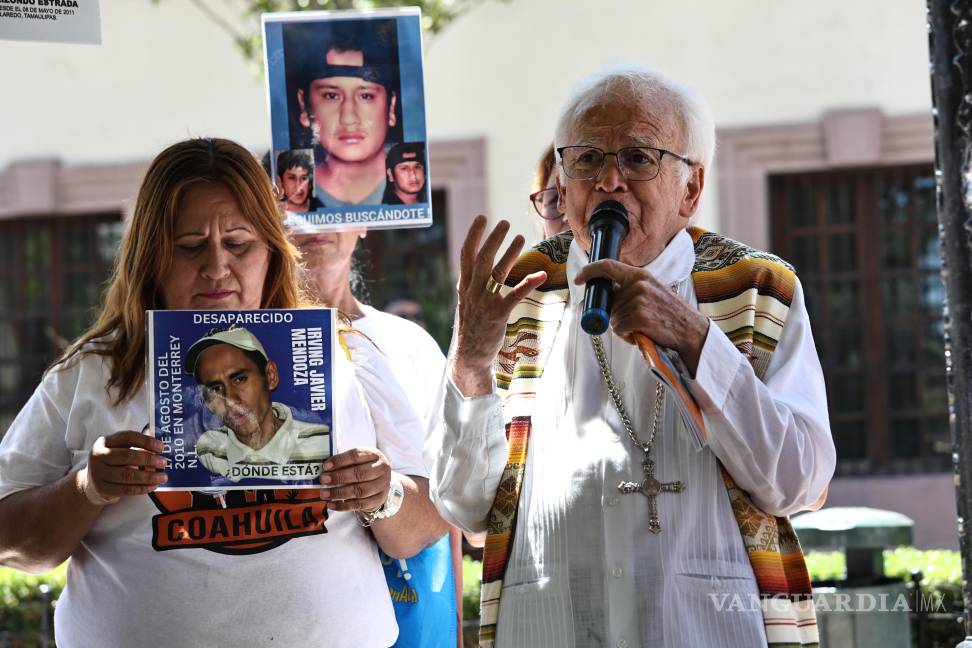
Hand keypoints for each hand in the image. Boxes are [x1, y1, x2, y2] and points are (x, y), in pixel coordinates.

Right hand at [80, 431, 167, 505]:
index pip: (128, 437)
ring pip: (128, 475)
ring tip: (162, 477)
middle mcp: (98, 456)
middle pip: (128, 456)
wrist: (92, 482)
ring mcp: (98, 473)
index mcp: (105, 441)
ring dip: (149, 477)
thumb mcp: (120, 449)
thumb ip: (136, 447)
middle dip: (149, 460)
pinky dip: (142, 488)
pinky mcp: (103, 489)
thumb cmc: (113, 461)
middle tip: (164, 463)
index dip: (146, 441)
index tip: (161, 447)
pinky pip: (126, 490)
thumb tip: (159, 451)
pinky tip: (153, 486)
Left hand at [319, 447, 391, 512]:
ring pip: (359, 490)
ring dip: (339, 493)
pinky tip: (331, 505)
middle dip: (338, 477)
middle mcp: (381, 469)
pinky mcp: (378, 499)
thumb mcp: (358, 460)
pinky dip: (343, 506)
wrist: (380, 483)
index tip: (325, 466)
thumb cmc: (364, 468)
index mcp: (374, 454)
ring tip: (324, 494)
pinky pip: (359, 504)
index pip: (356, 456)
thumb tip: (325, 469)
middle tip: (323, 480)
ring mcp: (382, 485)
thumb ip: (344, 463)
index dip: (340, 461)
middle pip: (359, 473)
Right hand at [453, 215, 546, 394]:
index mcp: (464, 286)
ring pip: (497, 271)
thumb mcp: (466, 303)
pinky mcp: (498, 314)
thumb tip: (478, 267)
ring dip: (510, 252)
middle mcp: (472, 291)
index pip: (465, 255)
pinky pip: (514, 294)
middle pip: (482, 258)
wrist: (469, 356)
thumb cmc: (471, 329)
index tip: (481, 218)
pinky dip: (527, 282)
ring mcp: (484, 302)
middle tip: (505, 222)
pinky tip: (539, 274)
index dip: (473, 235)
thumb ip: (471, 285)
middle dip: (494, 238)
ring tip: (520, 237)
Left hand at [573, 259, 709, 373]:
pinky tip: (643, 334)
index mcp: (640, 275)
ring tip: (644, 328)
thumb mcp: (653, 292)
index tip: (579, 279)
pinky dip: (627, 336)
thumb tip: (608, 294)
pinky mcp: (639, 317)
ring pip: (613, 318)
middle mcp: (638, 284)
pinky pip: (619, 330)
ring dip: (624, 328)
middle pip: (609, 303)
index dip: (589, 271)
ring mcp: (638, 300)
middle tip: (635, 322)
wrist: (691, 331)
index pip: (607, 266)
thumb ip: (632, 288)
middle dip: (616, 316)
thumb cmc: (670, 315)